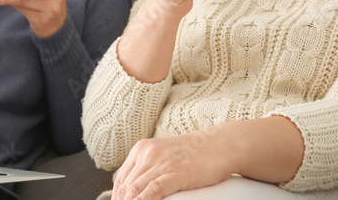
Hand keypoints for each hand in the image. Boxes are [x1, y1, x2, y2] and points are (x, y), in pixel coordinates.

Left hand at [111, 128, 233, 199]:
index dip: (117, 197)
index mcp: (142, 149)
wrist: (221, 143)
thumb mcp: (165, 156)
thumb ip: (149, 169)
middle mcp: (148, 153)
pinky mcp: (177, 172)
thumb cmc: (196, 152)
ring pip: (136, 190)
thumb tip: (136, 190)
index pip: (121, 179)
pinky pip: (154, 190)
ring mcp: (162, 162)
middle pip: (127, 186)